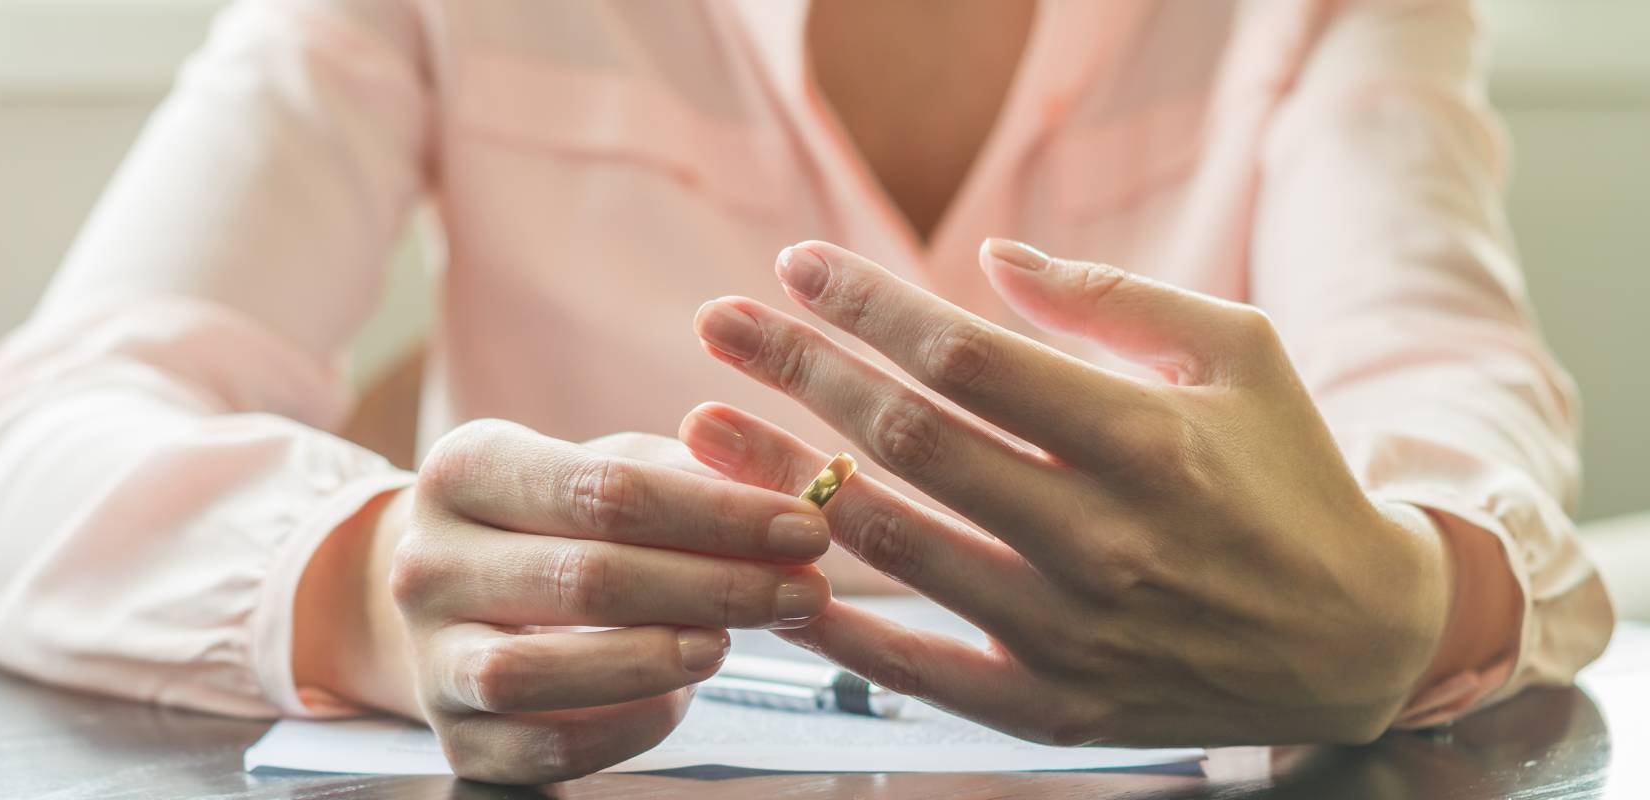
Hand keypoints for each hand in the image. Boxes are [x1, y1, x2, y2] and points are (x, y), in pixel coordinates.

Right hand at [303, 422, 832, 783]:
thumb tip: (783, 498)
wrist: (449, 595)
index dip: (718, 514)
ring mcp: (430, 655)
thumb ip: (687, 476)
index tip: (805, 528)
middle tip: (803, 591)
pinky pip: (544, 749)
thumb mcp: (603, 468)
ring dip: (654, 660)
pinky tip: (678, 697)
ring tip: (729, 643)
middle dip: (714, 587)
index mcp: (464, 467)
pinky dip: (624, 727)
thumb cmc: (550, 522)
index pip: (604, 490)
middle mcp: (426, 561)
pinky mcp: (455, 738)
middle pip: (585, 579)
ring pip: (536, 674)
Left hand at [683, 239, 1454, 746]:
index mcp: (1147, 438)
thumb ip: (1111, 300)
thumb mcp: (1238, 354)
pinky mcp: (1056, 709)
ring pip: (893, 548)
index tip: (797, 266)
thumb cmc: (1290, 474)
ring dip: (781, 480)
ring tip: (701, 426)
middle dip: (797, 371)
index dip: (869, 305)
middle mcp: (1104, 539)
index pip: (968, 357)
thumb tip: (988, 261)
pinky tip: (767, 574)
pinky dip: (835, 626)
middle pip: (909, 441)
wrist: (1361, 640)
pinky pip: (918, 670)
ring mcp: (1074, 634)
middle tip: (716, 324)